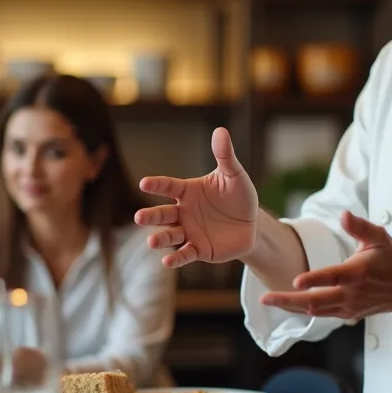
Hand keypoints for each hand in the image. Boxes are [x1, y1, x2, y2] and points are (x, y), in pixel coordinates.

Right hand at [135, 127, 257, 267]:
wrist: (252, 224)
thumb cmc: (239, 196)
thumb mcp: (234, 175)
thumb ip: (225, 155)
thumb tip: (220, 131)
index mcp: (188, 191)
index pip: (169, 186)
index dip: (157, 185)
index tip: (144, 183)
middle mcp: (183, 212)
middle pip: (163, 213)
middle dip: (150, 216)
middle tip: (139, 218)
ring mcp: (189, 231)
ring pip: (170, 235)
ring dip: (160, 238)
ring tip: (151, 242)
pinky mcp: (199, 249)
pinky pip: (185, 254)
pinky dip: (176, 259)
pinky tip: (167, 262)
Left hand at [260, 210, 391, 319]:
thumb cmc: (391, 259)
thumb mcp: (379, 237)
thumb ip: (360, 226)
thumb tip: (344, 215)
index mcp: (357, 273)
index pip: (332, 277)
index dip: (314, 280)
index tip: (295, 281)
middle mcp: (352, 293)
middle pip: (316, 301)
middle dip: (288, 300)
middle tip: (265, 298)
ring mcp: (349, 306)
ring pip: (315, 310)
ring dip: (291, 307)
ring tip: (269, 301)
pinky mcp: (348, 314)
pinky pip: (322, 314)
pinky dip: (303, 310)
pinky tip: (286, 305)